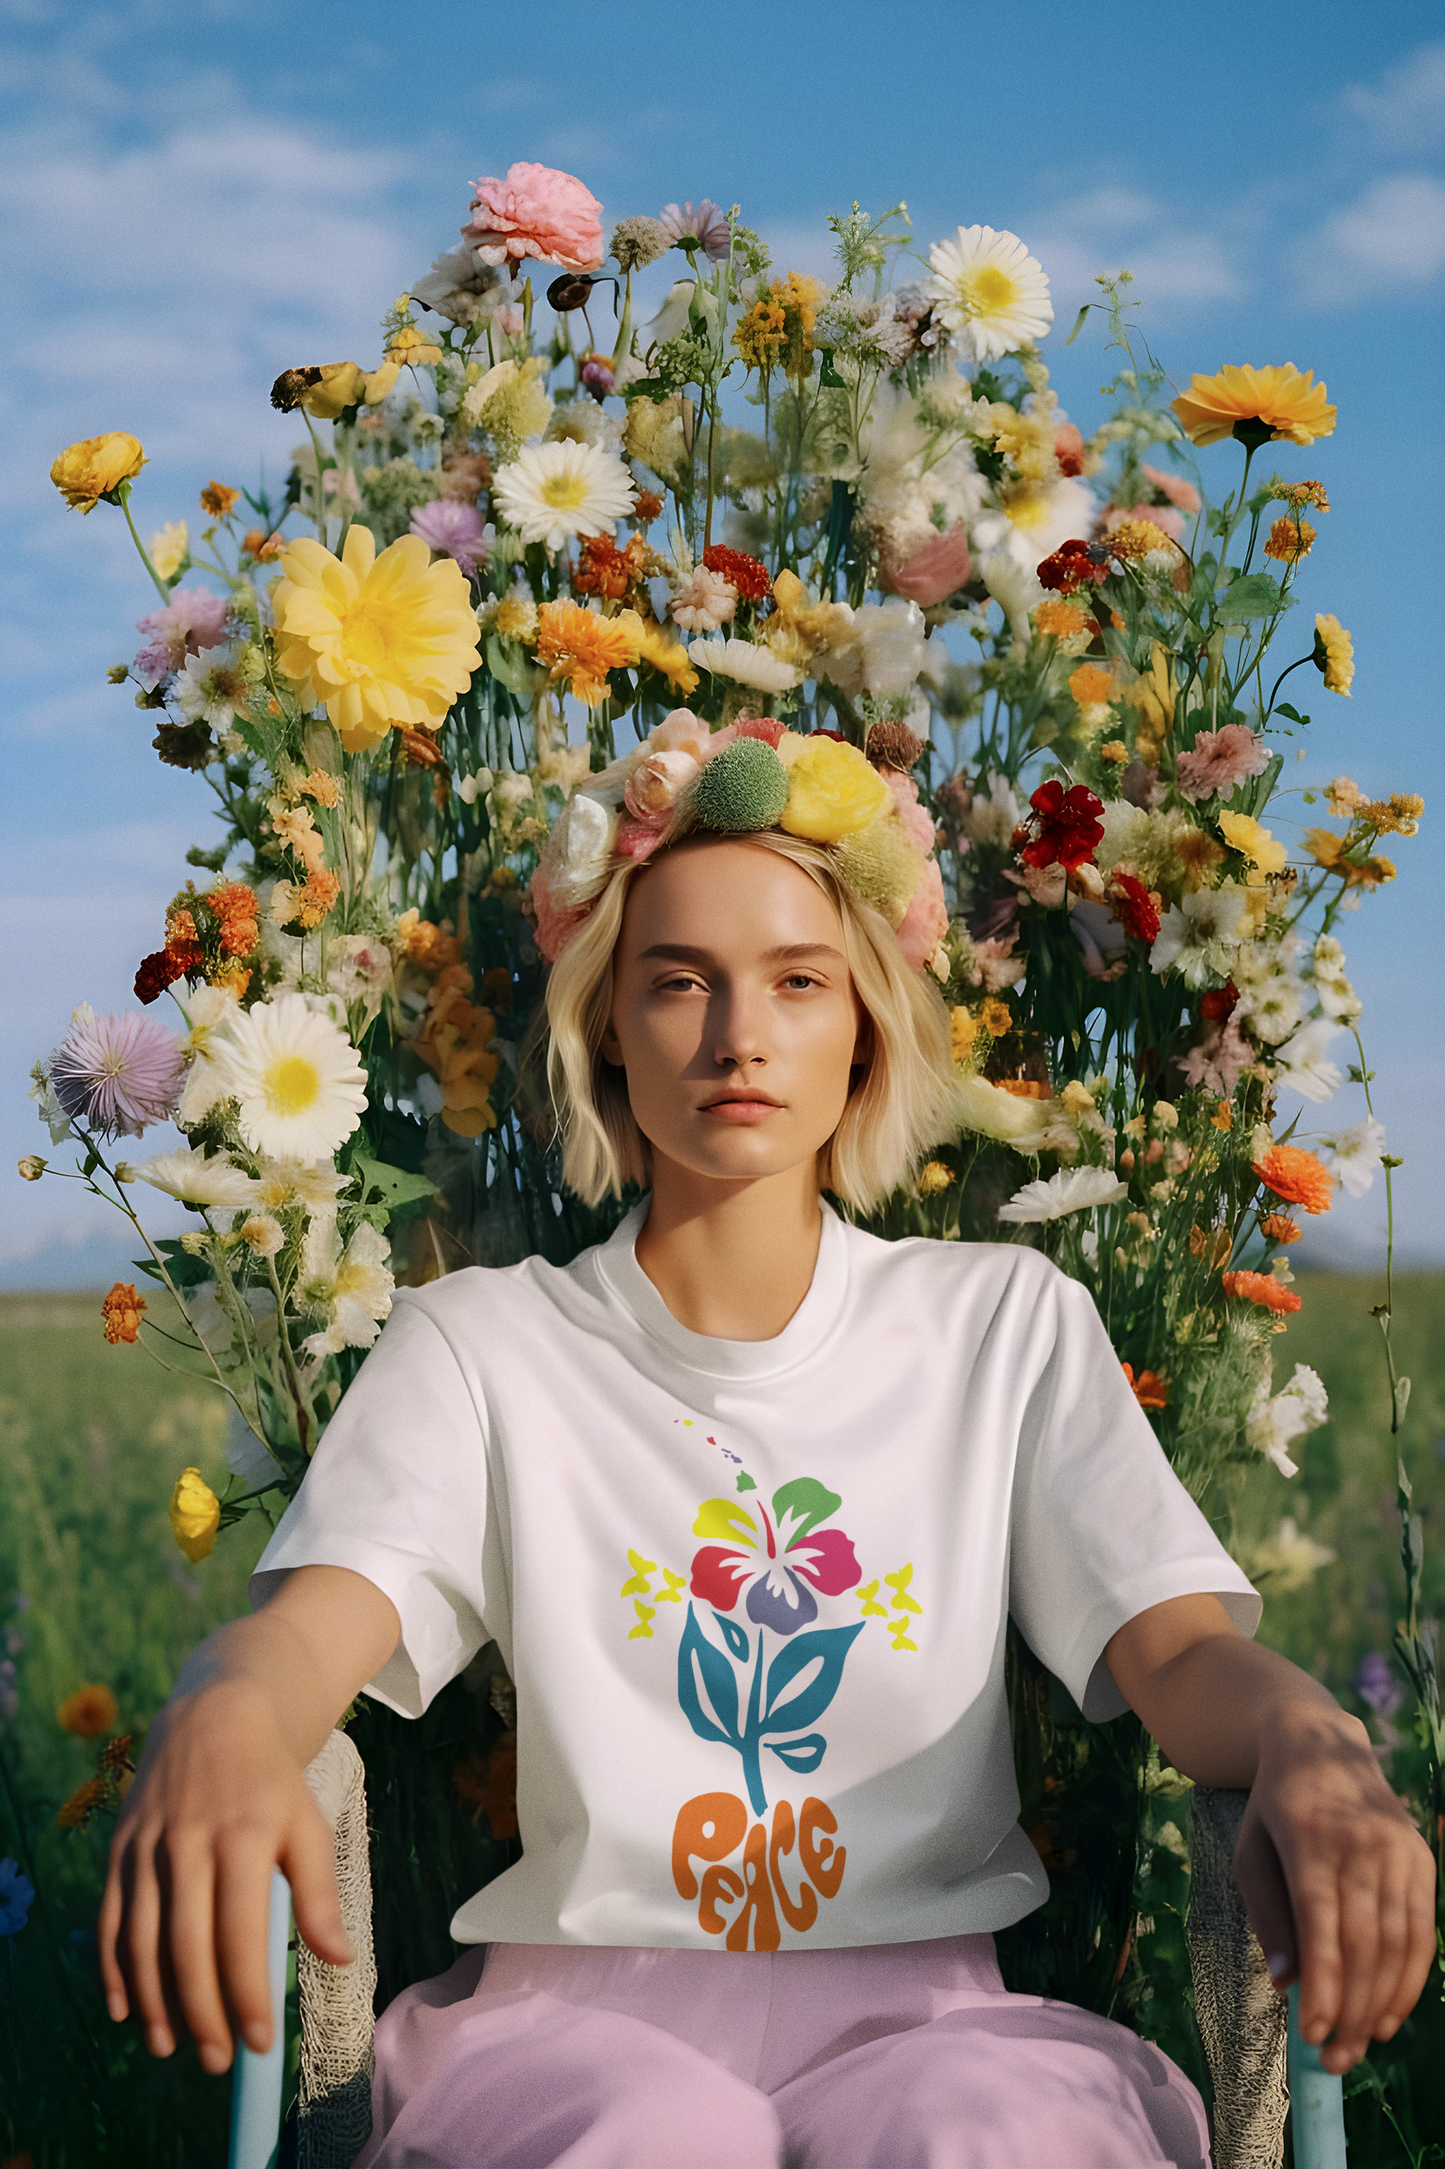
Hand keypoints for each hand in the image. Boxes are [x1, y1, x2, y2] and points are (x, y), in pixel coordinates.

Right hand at [97, 1677, 353, 2072]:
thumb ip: (320, 1892)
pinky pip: (110, 1919)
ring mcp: (147, 1846)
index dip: (247, 1993)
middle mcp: (188, 1843)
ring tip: (169, 2047)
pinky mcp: (120, 1849)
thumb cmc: (271, 1783)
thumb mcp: (307, 1825)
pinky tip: (124, 2010)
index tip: (260, 2043)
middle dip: (200, 2012)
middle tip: (214, 2061)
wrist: (214, 1716)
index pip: (241, 1933)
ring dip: (151, 2002)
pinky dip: (112, 1968)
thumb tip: (340, 1959)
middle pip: (186, 1945)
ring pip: (142, 1939)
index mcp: (243, 1837)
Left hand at [1232, 1699, 1436, 2073]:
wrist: (1322, 1744)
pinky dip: (1409, 1982)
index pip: (1321, 1924)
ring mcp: (1399, 1852)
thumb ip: (1266, 1915)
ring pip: (1398, 1946)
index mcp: (1309, 1839)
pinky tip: (1387, 2016)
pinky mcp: (1423, 1862)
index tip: (1310, 2034)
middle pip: (1364, 1944)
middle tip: (1333, 2062)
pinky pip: (1422, 1933)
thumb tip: (1285, 1984)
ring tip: (1358, 2049)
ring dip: (1380, 2006)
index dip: (1322, 1985)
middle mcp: (1361, 1845)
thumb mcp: (1250, 1850)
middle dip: (1349, 2010)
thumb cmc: (1275, 1809)